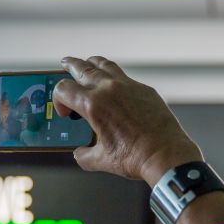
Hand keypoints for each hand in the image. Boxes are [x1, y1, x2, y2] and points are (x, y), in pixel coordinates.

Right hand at [53, 57, 200, 185]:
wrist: (165, 154)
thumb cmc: (135, 157)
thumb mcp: (101, 160)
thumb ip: (84, 155)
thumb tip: (80, 153)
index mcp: (93, 105)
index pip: (64, 89)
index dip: (58, 99)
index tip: (64, 111)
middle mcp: (109, 89)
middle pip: (81, 67)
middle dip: (70, 65)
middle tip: (65, 63)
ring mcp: (128, 86)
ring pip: (104, 64)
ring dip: (92, 63)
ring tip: (87, 64)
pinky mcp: (144, 89)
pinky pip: (124, 76)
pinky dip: (114, 77)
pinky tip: (114, 85)